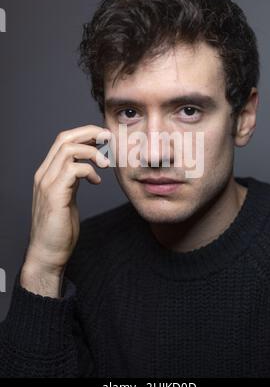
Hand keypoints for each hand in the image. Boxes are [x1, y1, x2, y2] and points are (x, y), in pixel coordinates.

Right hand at [20, 124, 111, 296]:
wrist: (48, 253)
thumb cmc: (59, 228)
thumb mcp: (68, 196)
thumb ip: (73, 180)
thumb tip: (88, 167)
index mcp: (47, 173)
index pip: (63, 140)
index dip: (84, 133)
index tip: (102, 138)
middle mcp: (44, 174)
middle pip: (65, 138)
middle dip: (89, 133)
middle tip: (108, 138)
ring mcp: (47, 183)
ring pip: (69, 149)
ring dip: (92, 152)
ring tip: (105, 164)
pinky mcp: (55, 195)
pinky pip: (73, 169)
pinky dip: (89, 170)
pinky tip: (97, 181)